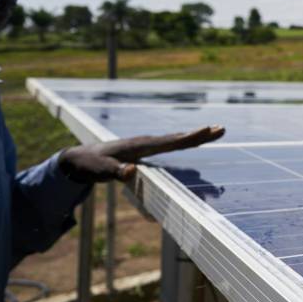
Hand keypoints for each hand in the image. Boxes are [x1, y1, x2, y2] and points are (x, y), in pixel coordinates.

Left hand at [58, 125, 225, 182]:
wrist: (80, 157)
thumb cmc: (91, 165)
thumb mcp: (100, 171)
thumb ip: (115, 173)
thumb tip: (132, 171)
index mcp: (141, 146)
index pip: (171, 142)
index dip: (190, 137)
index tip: (208, 130)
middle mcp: (147, 142)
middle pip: (179, 137)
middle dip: (201, 133)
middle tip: (222, 128)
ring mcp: (147, 144)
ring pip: (177, 139)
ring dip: (196, 136)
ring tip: (216, 131)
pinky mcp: (146, 149)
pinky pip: (171, 144)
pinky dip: (186, 141)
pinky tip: (192, 141)